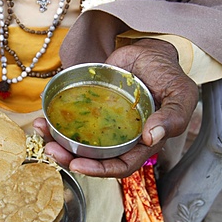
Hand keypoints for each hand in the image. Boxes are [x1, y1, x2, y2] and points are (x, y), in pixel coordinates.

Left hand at [33, 39, 198, 177]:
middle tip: (50, 148)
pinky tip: (43, 116)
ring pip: (78, 140)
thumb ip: (173, 117)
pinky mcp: (90, 107)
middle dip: (69, 157)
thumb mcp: (180, 94)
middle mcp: (119, 137)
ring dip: (57, 139)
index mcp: (141, 142)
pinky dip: (56, 120)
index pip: (119, 165)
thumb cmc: (168, 74)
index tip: (76, 165)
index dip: (98, 170)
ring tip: (40, 129)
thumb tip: (152, 138)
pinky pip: (72, 119)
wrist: (149, 50)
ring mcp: (102, 123)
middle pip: (92, 157)